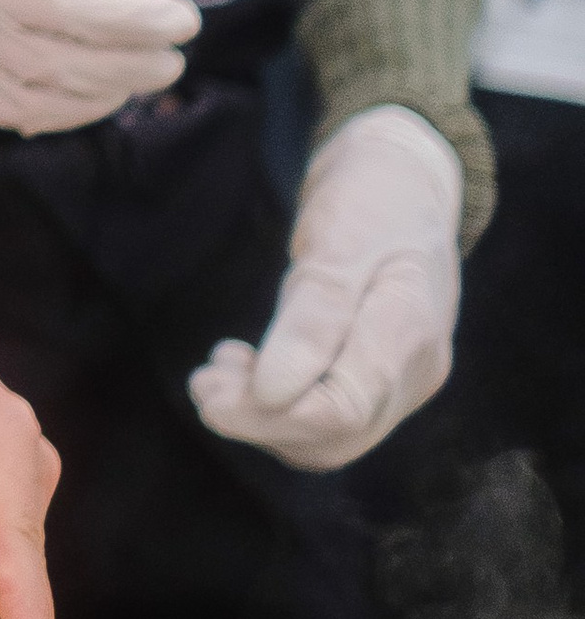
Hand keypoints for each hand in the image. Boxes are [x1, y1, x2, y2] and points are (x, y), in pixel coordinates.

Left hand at [189, 106, 460, 471]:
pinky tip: (243, 370)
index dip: (268, 413)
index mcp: (409, 330)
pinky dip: (279, 405)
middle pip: (333, 436)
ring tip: (215, 374)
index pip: (340, 411)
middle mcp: (415, 369)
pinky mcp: (382, 379)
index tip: (212, 382)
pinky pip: (330, 416)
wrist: (405, 182)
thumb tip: (272, 392)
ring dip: (263, 416)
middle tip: (203, 382)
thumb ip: (312, 318)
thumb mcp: (337, 240)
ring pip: (329, 436)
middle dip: (258, 421)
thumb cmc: (372, 198)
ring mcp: (404, 379)